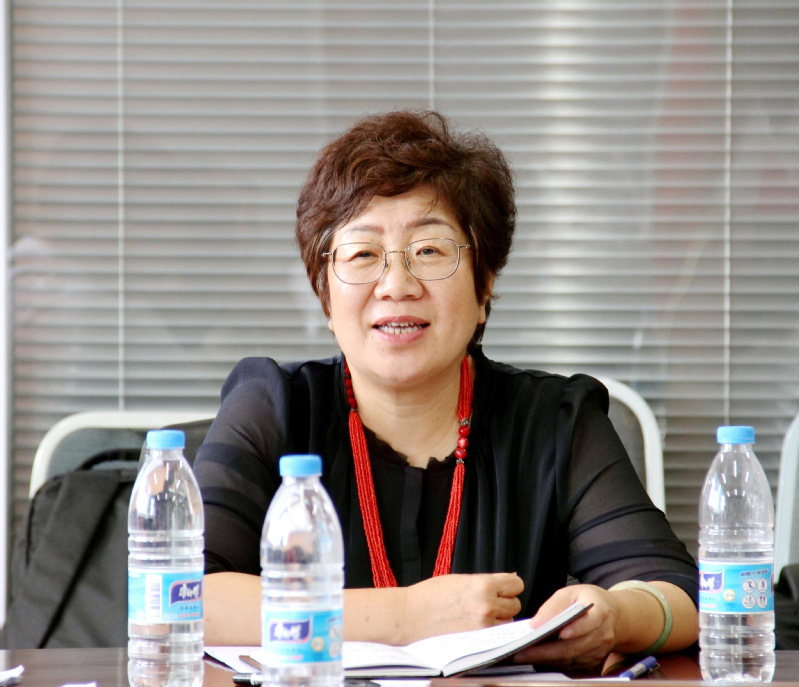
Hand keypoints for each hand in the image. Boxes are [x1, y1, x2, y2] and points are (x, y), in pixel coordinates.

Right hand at [403, 572, 522, 641]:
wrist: (414, 614)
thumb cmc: (433, 593)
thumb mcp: (463, 579)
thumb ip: (487, 581)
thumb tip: (509, 580)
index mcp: (483, 585)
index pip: (516, 584)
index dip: (510, 585)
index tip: (504, 586)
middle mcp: (487, 604)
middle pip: (516, 603)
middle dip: (505, 600)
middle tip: (490, 599)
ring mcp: (484, 624)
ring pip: (509, 620)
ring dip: (501, 616)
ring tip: (482, 611)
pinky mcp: (479, 638)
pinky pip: (499, 633)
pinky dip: (494, 628)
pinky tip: (479, 622)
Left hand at [513, 584, 618, 671]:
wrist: (613, 615)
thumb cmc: (588, 600)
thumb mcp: (572, 592)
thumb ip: (554, 605)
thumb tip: (536, 623)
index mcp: (600, 613)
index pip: (589, 622)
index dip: (576, 629)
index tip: (560, 633)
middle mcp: (602, 635)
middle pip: (574, 647)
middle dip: (547, 651)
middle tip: (524, 651)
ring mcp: (599, 651)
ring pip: (571, 659)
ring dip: (547, 659)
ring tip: (525, 655)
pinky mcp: (593, 661)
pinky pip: (571, 666)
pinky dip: (554, 663)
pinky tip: (538, 658)